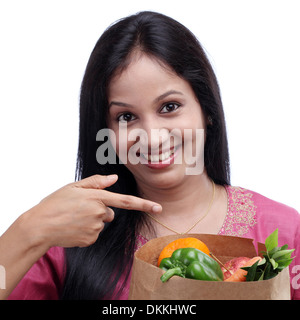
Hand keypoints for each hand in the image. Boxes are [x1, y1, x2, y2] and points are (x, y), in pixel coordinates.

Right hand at [24, 174, 161, 247]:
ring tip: (74, 218)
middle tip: (80, 209)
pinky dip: (87, 231)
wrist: (40, 226)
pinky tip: (74, 228)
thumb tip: (113, 179)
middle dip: (101, 210)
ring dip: (92, 220)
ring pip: (102, 223)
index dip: (144, 204)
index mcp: (97, 197)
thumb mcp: (74, 187)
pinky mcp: (90, 240)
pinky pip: (94, 234)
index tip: (159, 208)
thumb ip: (96, 182)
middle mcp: (99, 213)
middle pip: (110, 212)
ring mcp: (95, 228)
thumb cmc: (55, 203)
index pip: (126, 201)